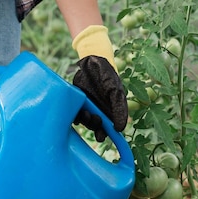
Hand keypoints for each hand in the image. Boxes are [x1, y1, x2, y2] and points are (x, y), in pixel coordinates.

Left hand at [71, 25, 127, 141]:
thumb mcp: (115, 91)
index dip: (107, 135)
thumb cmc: (107, 75)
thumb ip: (119, 109)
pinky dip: (77, 117)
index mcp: (112, 111)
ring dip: (86, 122)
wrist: (92, 61)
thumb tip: (121, 128)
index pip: (110, 129)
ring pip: (87, 123)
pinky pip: (77, 116)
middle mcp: (101, 111)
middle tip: (95, 119)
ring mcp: (89, 108)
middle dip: (95, 128)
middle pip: (97, 128)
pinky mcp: (79, 104)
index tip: (102, 137)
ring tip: (87, 114)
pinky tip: (78, 114)